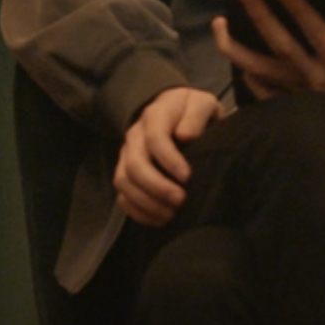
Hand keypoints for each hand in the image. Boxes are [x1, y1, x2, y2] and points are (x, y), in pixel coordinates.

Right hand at [114, 85, 223, 226]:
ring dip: (146, 202)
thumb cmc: (193, 112)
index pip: (154, 138)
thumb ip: (196, 116)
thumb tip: (185, 136)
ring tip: (171, 214)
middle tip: (180, 200)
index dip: (168, 160)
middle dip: (156, 186)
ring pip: (124, 182)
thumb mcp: (202, 104)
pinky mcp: (126, 173)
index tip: (187, 177)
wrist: (177, 112)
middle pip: (134, 164)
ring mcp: (127, 155)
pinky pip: (122, 196)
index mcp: (155, 116)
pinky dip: (137, 212)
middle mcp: (135, 135)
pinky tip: (159, 220)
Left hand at [212, 0, 324, 162]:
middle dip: (260, 17)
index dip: (298, 10)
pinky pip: (261, 94)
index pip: (316, 33)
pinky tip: (234, 60)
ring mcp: (300, 99)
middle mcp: (315, 83)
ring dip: (237, 47)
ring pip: (259, 70)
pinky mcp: (293, 112)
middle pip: (279, 45)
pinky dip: (246, 76)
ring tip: (221, 24)